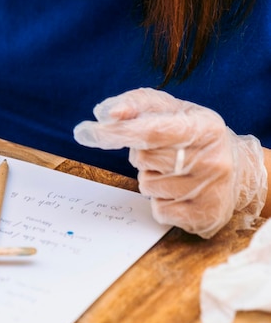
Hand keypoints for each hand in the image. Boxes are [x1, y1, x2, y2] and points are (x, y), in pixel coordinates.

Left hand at [73, 88, 266, 237]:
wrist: (237, 170)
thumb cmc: (191, 134)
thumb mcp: (169, 110)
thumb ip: (134, 105)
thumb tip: (105, 113)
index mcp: (204, 127)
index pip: (151, 131)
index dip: (115, 132)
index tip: (84, 132)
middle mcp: (212, 160)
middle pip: (143, 160)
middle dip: (141, 156)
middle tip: (162, 153)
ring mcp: (210, 191)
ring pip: (147, 187)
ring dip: (150, 179)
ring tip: (173, 172)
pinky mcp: (204, 217)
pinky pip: (159, 211)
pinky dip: (160, 201)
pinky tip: (179, 191)